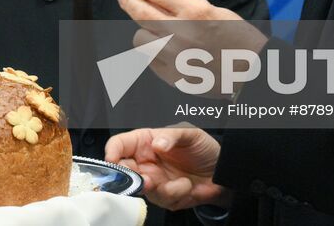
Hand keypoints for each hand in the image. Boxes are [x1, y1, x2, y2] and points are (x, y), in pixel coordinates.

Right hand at [105, 125, 230, 210]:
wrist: (221, 172)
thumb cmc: (204, 148)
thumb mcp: (190, 134)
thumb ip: (172, 136)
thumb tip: (156, 143)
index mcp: (146, 142)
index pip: (120, 144)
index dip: (112, 151)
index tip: (112, 159)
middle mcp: (145, 162)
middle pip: (123, 171)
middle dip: (130, 177)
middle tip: (147, 178)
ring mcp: (153, 180)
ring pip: (142, 189)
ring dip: (161, 188)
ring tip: (181, 182)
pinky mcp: (164, 197)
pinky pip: (161, 200)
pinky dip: (177, 193)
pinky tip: (187, 185)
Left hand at [119, 0, 267, 94]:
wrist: (253, 72)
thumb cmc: (235, 37)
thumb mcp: (214, 11)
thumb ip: (184, 3)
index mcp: (195, 11)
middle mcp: (182, 33)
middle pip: (140, 12)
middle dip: (128, 1)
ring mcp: (176, 57)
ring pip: (140, 37)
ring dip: (144, 30)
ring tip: (151, 28)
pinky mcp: (173, 77)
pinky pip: (149, 59)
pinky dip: (153, 51)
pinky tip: (162, 48)